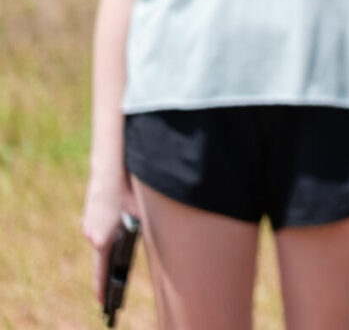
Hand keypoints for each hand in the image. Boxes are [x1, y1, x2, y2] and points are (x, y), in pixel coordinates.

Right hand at [82, 171, 136, 303]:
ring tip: (123, 245)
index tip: (103, 302)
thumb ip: (136, 233)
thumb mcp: (140, 214)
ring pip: (103, 239)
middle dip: (112, 263)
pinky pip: (100, 228)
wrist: (111, 165)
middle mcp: (92, 234)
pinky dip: (110, 229)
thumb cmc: (128, 189)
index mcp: (103, 238)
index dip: (103, 287)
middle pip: (104, 254)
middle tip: (115, 282)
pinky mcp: (89, 214)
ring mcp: (88, 223)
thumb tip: (137, 242)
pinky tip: (120, 222)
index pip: (102, 270)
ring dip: (113, 241)